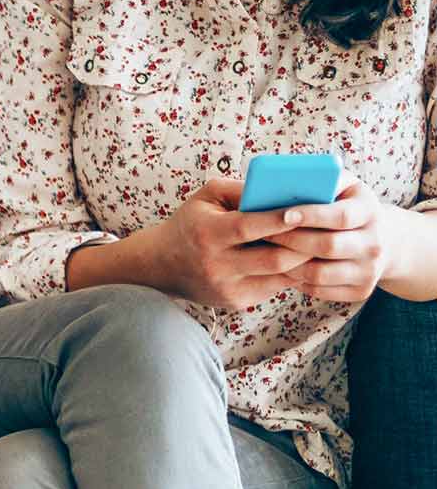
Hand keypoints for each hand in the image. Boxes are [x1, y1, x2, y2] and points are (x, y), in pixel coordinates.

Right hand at [138, 180, 316, 310]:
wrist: (161, 266)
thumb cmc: (190, 224)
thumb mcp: (207, 197)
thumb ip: (242, 189)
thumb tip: (283, 187)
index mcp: (208, 234)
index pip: (249, 227)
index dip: (278, 219)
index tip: (304, 208)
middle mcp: (217, 265)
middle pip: (274, 258)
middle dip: (305, 244)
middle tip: (328, 229)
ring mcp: (227, 288)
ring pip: (280, 276)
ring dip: (304, 260)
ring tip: (322, 243)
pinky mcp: (236, 302)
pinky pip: (274, 287)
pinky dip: (291, 272)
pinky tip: (302, 258)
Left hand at [268, 174, 392, 303]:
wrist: (380, 238)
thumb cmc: (346, 206)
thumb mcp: (342, 187)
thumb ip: (322, 180)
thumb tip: (287, 181)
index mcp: (371, 212)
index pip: (341, 216)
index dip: (311, 216)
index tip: (283, 215)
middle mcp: (376, 243)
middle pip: (328, 246)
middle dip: (291, 241)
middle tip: (261, 235)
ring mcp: (370, 270)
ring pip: (319, 273)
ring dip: (287, 265)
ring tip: (266, 254)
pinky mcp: (360, 291)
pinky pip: (319, 290)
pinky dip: (297, 281)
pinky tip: (282, 270)